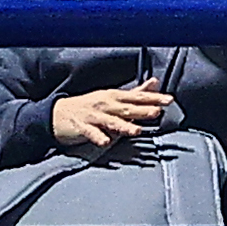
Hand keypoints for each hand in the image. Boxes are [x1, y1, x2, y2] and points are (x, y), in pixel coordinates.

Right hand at [52, 81, 174, 153]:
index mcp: (115, 96)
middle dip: (142, 110)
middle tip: (157, 112)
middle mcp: (106, 104)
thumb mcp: (112, 97)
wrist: (57, 113)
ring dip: (124, 126)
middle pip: (127, 108)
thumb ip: (135, 93)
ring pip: (111, 121)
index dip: (154, 98)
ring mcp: (93, 116)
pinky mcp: (81, 127)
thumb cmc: (89, 105)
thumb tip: (155, 83)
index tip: (169, 100)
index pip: (138, 96)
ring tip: (137, 130)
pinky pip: (90, 133)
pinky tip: (105, 142)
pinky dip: (98, 137)